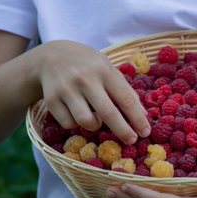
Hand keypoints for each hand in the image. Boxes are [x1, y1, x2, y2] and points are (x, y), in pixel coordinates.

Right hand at [31, 40, 149, 143]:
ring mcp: (66, 89)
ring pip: (85, 121)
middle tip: (131, 140)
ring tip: (97, 119)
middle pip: (107, 113)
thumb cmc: (88, 66)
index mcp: (104, 70)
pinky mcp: (51, 99)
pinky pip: (68, 123)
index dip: (137, 118)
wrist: (50, 56)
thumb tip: (143, 116)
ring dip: (95, 126)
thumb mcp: (108, 70)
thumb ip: (126, 91)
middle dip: (122, 131)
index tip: (146, 132)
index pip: (125, 98)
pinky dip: (76, 124)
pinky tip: (77, 113)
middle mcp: (85, 78)